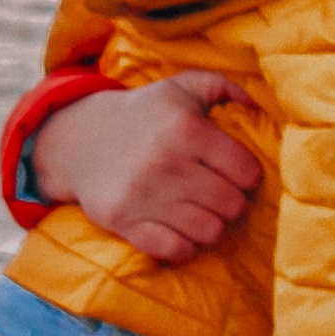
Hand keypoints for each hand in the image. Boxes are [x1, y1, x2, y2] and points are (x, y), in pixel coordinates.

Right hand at [32, 72, 261, 262]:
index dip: (248, 176)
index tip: (236, 174)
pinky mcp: (123, 221)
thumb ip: (223, 85)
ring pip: (210, 231)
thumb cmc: (145, 114)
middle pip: (232, 205)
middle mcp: (165, 163)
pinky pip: (176, 250)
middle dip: (232, 202)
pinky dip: (185, 245)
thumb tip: (253, 104)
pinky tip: (180, 229)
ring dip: (211, 224)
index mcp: (186, 129)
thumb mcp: (181, 87)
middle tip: (219, 194)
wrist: (80, 139)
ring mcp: (143, 195)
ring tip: (201, 210)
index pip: (247, 172)